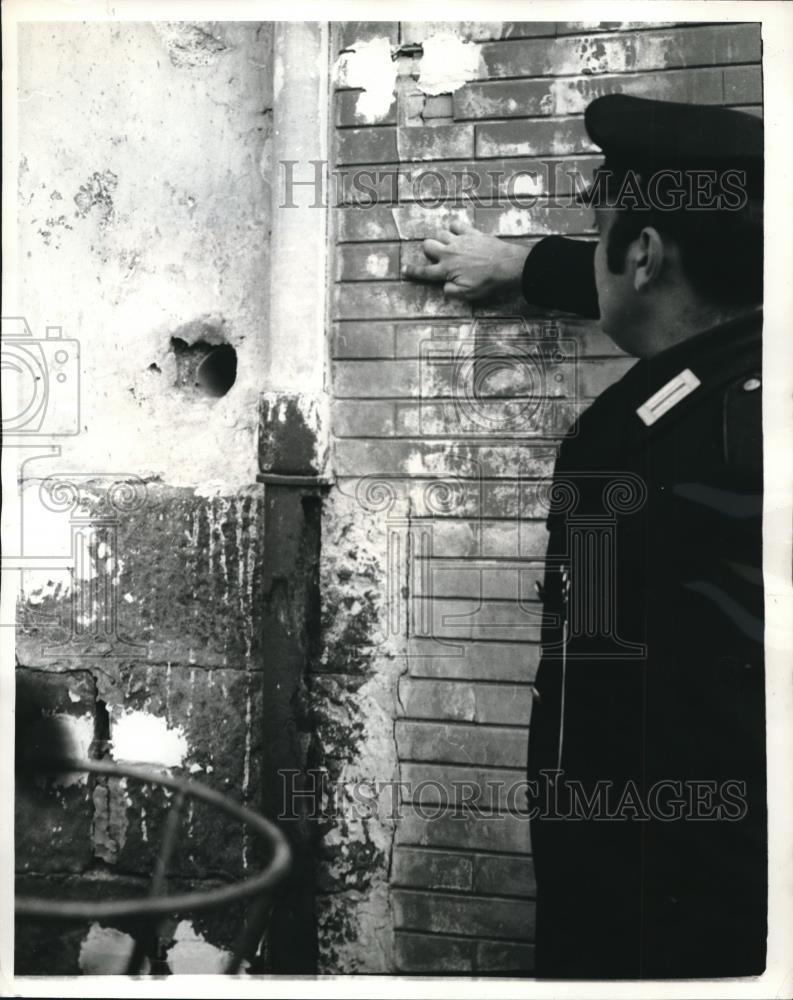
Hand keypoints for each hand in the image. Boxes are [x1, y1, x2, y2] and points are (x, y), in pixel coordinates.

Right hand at [402, 220, 529, 301]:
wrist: (507, 265)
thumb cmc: (488, 282)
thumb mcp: (468, 294)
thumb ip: (451, 291)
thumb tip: (444, 287)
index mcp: (446, 270)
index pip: (425, 271)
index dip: (413, 271)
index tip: (405, 269)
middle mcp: (449, 253)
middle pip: (428, 245)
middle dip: (427, 250)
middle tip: (433, 255)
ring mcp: (460, 240)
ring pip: (440, 233)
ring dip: (440, 239)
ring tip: (446, 244)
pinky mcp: (471, 232)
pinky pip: (456, 224)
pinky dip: (454, 228)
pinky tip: (457, 233)